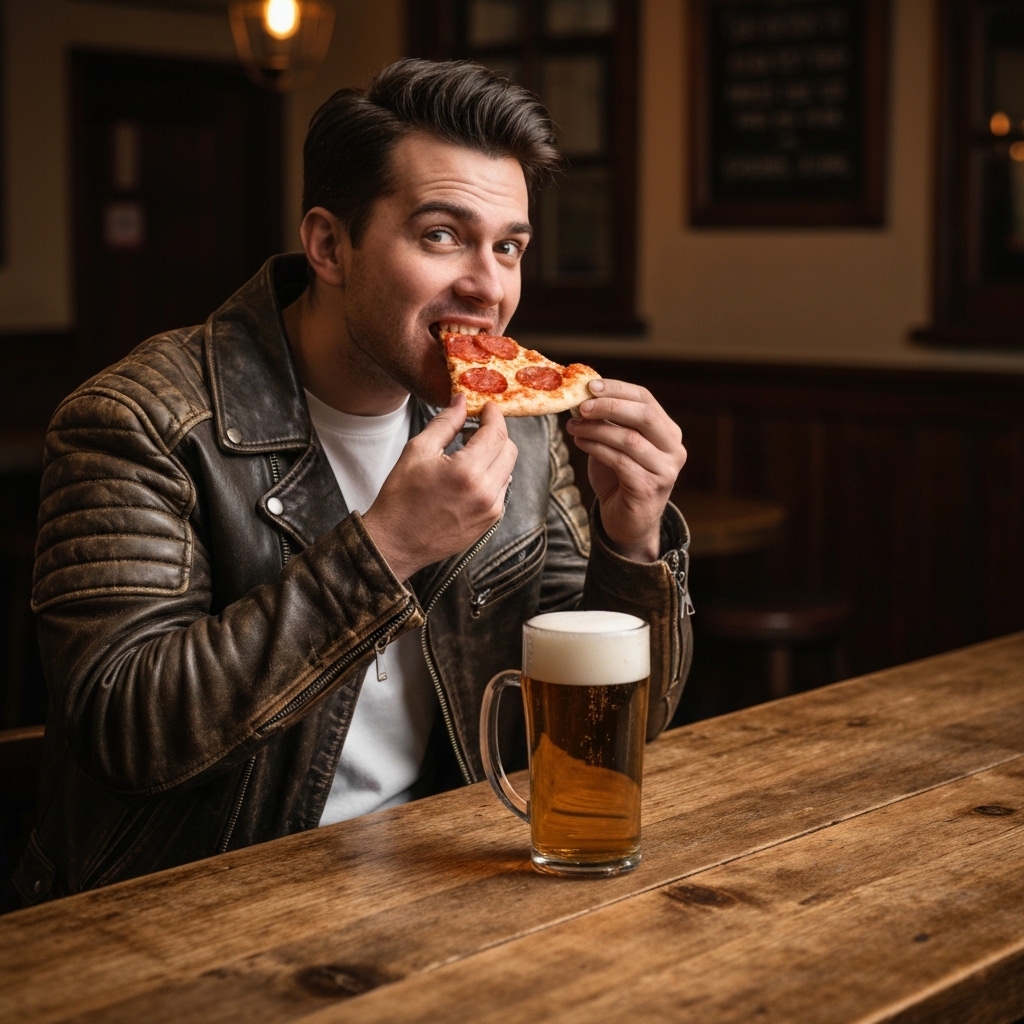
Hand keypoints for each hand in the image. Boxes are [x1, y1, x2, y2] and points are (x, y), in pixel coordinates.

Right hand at [362, 394, 517, 581]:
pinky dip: (491, 476)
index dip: (494, 415)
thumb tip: (461, 401)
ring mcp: (491, 510)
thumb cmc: (401, 497)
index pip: (496, 433)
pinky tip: (467, 476)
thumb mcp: (418, 451)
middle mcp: (486, 492)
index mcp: (467, 471)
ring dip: (494, 456)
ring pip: (507, 469)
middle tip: (473, 429)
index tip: (487, 406)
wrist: (395, 542)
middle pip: (509, 450)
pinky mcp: (490, 522)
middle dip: (496, 434)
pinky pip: (501, 489)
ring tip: (466, 453)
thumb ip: (445, 422)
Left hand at [566, 379, 685, 561]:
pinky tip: (580, 444)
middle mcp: (674, 449)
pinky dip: (596, 448)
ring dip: (596, 430)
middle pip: (644, 416)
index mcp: (668, 432)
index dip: (617, 389)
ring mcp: (665, 470)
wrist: (627, 522)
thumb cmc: (620, 479)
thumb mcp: (616, 444)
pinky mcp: (649, 489)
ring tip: (573, 427)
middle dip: (609, 406)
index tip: (589, 386)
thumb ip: (609, 421)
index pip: (646, 399)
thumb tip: (584, 395)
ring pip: (629, 439)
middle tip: (581, 406)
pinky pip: (619, 461)